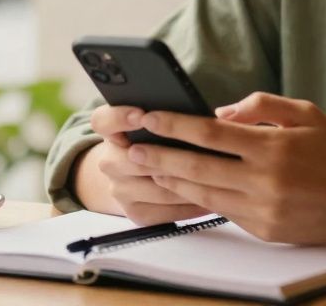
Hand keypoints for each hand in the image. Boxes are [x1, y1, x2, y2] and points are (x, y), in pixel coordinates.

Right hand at [84, 104, 210, 224]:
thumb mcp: (158, 122)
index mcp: (112, 131)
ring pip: (158, 189)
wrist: (134, 178)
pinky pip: (168, 212)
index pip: (103, 121)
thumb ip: (178, 112)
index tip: (143, 115)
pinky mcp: (135, 214)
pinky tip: (213, 197)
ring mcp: (120, 190)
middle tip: (199, 152)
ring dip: (189, 184)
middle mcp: (109, 161)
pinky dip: (192, 205)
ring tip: (218, 177)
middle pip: (133, 160)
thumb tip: (222, 113)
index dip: (120, 117)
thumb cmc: (157, 141)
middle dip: (167, 157)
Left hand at [131, 92, 325, 244]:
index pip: (209, 134)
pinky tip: (183, 186)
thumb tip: (219, 113)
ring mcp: (264, 209)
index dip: (174, 125)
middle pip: (197, 167)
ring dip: (172, 180)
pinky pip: (224, 211)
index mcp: (272, 147)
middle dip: (159, 155)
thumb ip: (260, 106)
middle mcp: (265, 181)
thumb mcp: (303, 112)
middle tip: (132, 147)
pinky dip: (200, 198)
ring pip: (204, 194)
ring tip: (149, 166)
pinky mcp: (266, 230)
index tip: (149, 117)